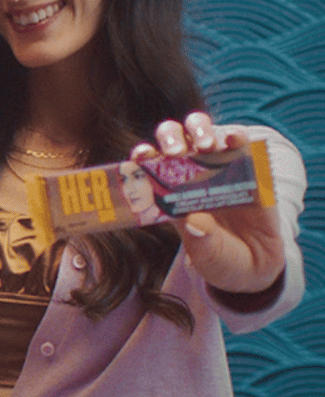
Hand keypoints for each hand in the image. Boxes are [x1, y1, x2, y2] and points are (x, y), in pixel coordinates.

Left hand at [136, 112, 284, 294]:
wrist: (255, 266)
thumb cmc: (219, 259)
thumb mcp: (208, 257)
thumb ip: (201, 243)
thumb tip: (195, 222)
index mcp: (167, 191)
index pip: (148, 165)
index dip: (142, 156)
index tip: (141, 157)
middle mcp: (188, 172)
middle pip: (172, 139)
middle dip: (170, 138)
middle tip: (175, 152)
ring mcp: (217, 166)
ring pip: (201, 132)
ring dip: (200, 131)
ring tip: (207, 146)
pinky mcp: (247, 166)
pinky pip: (238, 143)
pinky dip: (235, 136)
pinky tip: (234, 139)